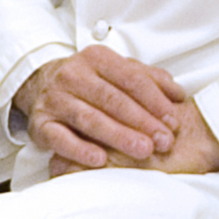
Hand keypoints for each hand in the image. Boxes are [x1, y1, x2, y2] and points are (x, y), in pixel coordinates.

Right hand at [18, 46, 218, 177]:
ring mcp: (55, 100)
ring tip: (143, 150)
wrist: (40, 84)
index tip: (173, 121)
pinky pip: (59, 138)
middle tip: (164, 141)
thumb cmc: (89, 82)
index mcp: (96, 58)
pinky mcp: (40, 124)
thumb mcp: (118, 71)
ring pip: (89, 118)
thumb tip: (178, 94)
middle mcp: (73, 75)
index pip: (130, 78)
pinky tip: (100, 160)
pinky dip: (79, 150)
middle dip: (142, 122)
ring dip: (118, 136)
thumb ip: (149, 79)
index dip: (154, 100)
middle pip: (112, 100)